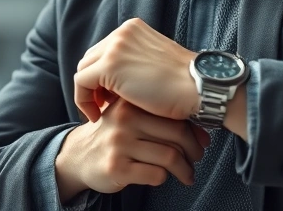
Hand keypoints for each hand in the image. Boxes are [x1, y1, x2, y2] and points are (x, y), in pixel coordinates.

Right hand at [55, 99, 210, 202]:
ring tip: (187, 174)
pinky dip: (164, 178)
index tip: (202, 143)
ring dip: (184, 170)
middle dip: (193, 152)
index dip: (195, 132)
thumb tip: (203, 137)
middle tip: (196, 160)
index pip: (175, 116)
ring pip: (169, 157)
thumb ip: (160, 121)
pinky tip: (162, 177)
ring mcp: (119, 143)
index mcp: (132, 103)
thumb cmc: (115, 136)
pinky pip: (155, 174)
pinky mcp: (116, 167)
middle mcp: (125, 120)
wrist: (78, 156)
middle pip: (177, 135)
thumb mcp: (131, 118)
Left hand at [74, 18, 199, 122]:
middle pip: (91, 59)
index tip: (109, 96)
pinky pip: (81, 83)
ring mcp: (114, 47)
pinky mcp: (109, 66)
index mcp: (133, 28)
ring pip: (83, 70)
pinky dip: (83, 101)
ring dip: (88, 92)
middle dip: (94, 83)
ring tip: (100, 112)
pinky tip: (97, 116)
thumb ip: (134, 63)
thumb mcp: (155, 63)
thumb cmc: (183, 84)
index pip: (105, 50)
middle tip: (103, 105)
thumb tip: (115, 82)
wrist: (198, 87)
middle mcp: (121, 32)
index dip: (103, 75)